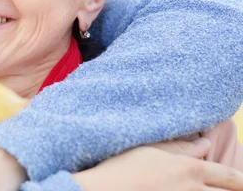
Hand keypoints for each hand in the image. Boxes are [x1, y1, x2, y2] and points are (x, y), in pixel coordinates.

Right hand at [74, 138, 242, 190]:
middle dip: (235, 189)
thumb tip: (206, 144)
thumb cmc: (122, 167)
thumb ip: (181, 148)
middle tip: (236, 186)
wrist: (102, 190)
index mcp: (189, 170)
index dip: (241, 180)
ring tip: (210, 190)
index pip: (229, 176)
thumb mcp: (150, 150)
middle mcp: (192, 190)